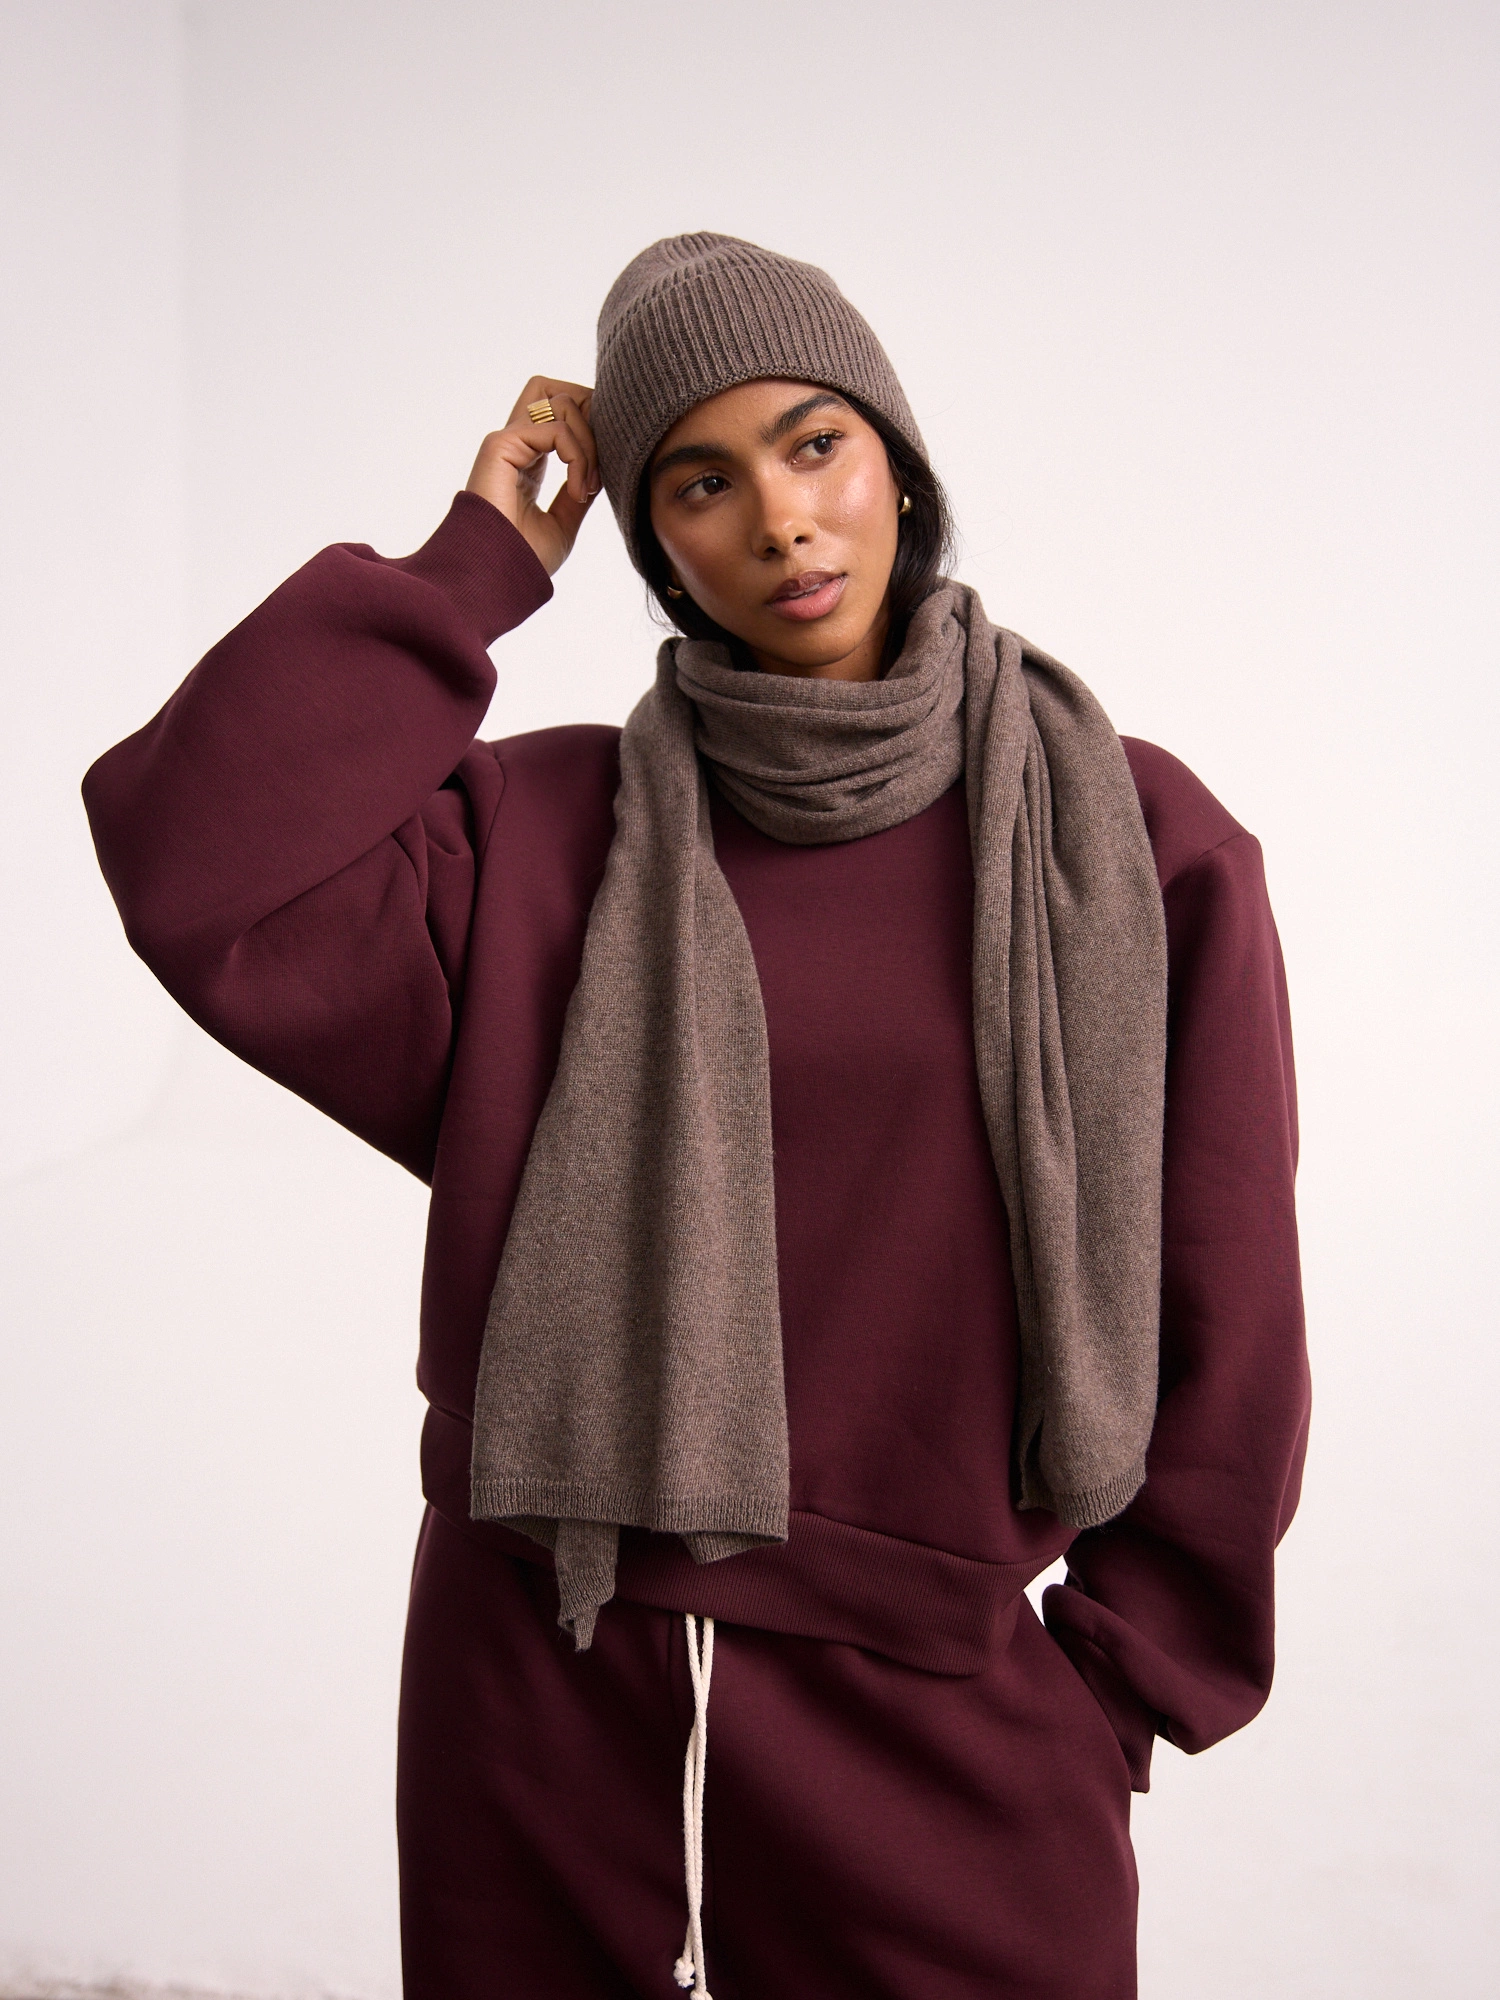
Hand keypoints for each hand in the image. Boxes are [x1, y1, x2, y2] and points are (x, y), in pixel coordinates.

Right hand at [465, 377, 599, 576]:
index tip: (602, 475)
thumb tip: (601, 472)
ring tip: (589, 487)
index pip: (560, 413)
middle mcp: (515, 444)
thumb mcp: (563, 523)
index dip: (591, 426)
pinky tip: (579, 491)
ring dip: (589, 442)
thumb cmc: (521, 559)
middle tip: (603, 455)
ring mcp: (506, 441)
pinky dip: (578, 456)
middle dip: (589, 409)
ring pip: (560, 402)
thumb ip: (579, 493)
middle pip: (554, 390)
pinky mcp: (500, 445)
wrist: (495, 578)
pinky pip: (555, 428)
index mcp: (527, 460)